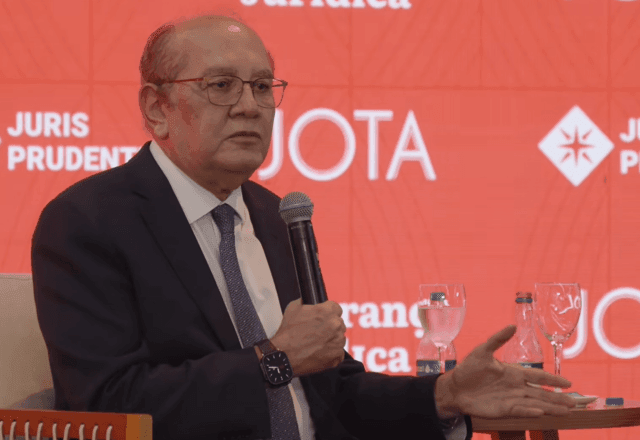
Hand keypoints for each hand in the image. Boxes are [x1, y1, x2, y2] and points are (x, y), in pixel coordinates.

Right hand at [270, 298, 345, 375]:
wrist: (285, 356)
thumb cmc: (288, 335)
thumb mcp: (293, 308)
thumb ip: (305, 302)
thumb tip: (307, 300)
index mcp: (327, 312)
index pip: (336, 308)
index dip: (328, 313)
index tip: (324, 317)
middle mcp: (335, 325)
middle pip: (338, 323)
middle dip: (330, 326)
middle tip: (317, 331)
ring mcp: (338, 341)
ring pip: (339, 337)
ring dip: (331, 339)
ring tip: (317, 343)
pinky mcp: (337, 355)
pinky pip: (338, 352)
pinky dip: (331, 352)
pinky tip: (319, 351)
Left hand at [435, 325, 576, 418]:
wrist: (455, 388)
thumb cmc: (469, 369)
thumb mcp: (482, 351)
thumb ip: (498, 339)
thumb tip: (512, 326)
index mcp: (513, 372)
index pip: (538, 376)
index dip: (553, 379)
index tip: (568, 383)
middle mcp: (516, 387)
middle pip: (542, 393)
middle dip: (559, 397)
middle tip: (576, 403)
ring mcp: (511, 399)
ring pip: (536, 403)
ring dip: (551, 407)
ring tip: (568, 410)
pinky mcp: (504, 409)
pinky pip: (521, 410)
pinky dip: (531, 411)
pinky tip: (542, 413)